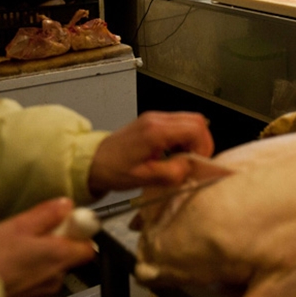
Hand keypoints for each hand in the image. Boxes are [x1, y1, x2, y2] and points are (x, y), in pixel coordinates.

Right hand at [0, 198, 95, 296]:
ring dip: (24, 248)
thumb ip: (47, 214)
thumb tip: (65, 205)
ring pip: (40, 262)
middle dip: (42, 237)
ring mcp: (40, 291)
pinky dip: (15, 264)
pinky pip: (26, 276)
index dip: (77, 232)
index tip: (64, 222)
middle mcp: (55, 277)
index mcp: (59, 257)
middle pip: (61, 252)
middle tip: (22, 227)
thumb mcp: (20, 225)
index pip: (87, 246)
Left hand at [87, 111, 213, 194]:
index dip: (203, 148)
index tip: (197, 165)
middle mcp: (156, 119)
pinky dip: (184, 139)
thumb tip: (191, 168)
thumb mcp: (144, 178)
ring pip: (189, 121)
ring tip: (183, 160)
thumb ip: (172, 173)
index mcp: (155, 131)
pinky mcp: (153, 122)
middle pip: (197, 120)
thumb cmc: (112, 170)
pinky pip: (179, 124)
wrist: (91, 161)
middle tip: (195, 162)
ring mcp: (155, 118)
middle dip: (202, 143)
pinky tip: (174, 154)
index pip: (195, 129)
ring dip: (193, 141)